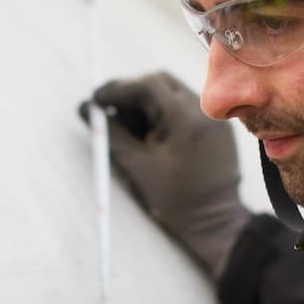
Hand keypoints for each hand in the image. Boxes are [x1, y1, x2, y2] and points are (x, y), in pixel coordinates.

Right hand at [82, 72, 248, 275]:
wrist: (215, 219)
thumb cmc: (176, 198)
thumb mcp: (138, 166)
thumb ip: (112, 134)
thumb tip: (88, 110)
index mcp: (186, 118)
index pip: (146, 87)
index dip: (117, 89)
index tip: (95, 98)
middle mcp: (203, 110)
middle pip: (160, 83)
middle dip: (130, 93)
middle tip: (106, 108)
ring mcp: (212, 116)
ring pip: (171, 93)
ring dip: (145, 103)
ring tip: (127, 127)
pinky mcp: (215, 125)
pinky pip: (184, 106)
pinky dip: (162, 112)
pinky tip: (149, 133)